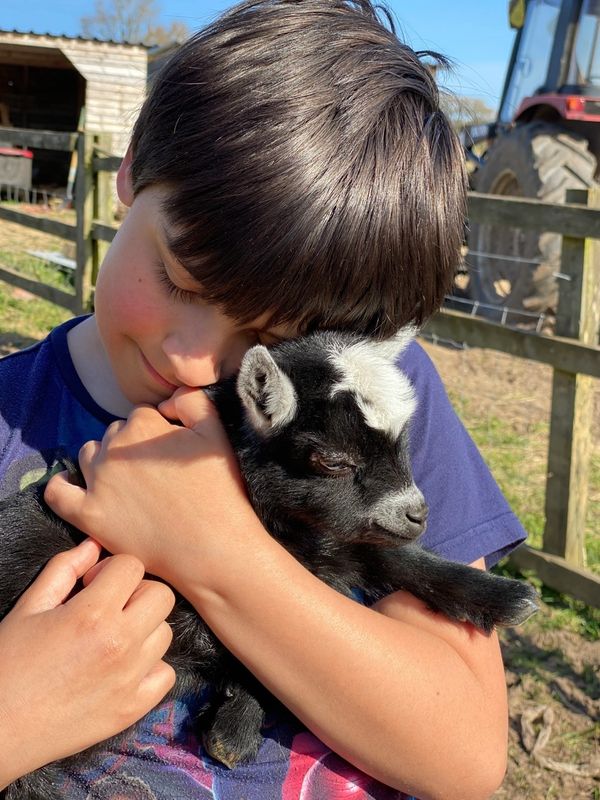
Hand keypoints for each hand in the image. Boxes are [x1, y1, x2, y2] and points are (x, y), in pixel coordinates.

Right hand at [0, 539, 175, 786]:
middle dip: (136, 593)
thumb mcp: (29, 607)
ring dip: (144, 629)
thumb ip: (64, 569)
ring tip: (111, 638)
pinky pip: (166, 674)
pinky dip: (151, 668)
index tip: (91, 584)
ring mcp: (130, 678)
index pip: (133, 566)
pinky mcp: (133, 709)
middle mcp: (120, 643)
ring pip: (165, 633)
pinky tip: (122, 668)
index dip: (111, 569)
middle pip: (161, 596)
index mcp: (92, 614)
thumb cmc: (7, 665)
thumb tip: (93, 545)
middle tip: (108, 607)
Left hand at [44, 394, 263, 589]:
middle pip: (115, 434)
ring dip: (105, 463)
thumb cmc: (220, 492)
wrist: (214, 548)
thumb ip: (191, 401)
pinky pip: (58, 494)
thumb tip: (167, 402)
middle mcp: (115, 448)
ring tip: (131, 484)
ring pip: (90, 455)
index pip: (141, 416)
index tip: (171, 454)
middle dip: (132, 447)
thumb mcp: (216, 433)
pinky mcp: (89, 515)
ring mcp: (98, 482)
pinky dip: (62, 486)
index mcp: (143, 424)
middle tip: (156, 474)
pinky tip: (76, 486)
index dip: (158, 433)